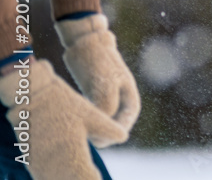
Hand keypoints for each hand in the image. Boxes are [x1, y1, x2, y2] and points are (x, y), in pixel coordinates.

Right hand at [0, 59, 127, 179]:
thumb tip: (124, 137)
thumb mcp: (92, 116)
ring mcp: (40, 163)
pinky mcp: (30, 159)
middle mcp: (57, 163)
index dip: (96, 179)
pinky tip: (61, 172)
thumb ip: (109, 130)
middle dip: (83, 179)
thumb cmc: (65, 105)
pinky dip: (53, 176)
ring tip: (80, 174)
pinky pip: (41, 175)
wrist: (32, 97)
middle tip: (92, 175)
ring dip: (68, 179)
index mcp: (75, 154)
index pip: (89, 179)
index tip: (100, 176)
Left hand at [56, 14, 140, 131]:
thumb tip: (102, 124)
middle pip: (112, 126)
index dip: (111, 135)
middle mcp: (122, 103)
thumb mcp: (104, 83)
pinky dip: (83, 118)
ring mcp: (109, 100)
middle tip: (82, 138)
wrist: (88, 43)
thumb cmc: (99, 61)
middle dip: (99, 133)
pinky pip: (91, 115)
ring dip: (90, 126)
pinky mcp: (95, 98)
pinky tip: (71, 117)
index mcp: (130, 100)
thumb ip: (106, 106)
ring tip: (75, 128)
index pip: (124, 126)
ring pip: (100, 121)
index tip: (96, 140)